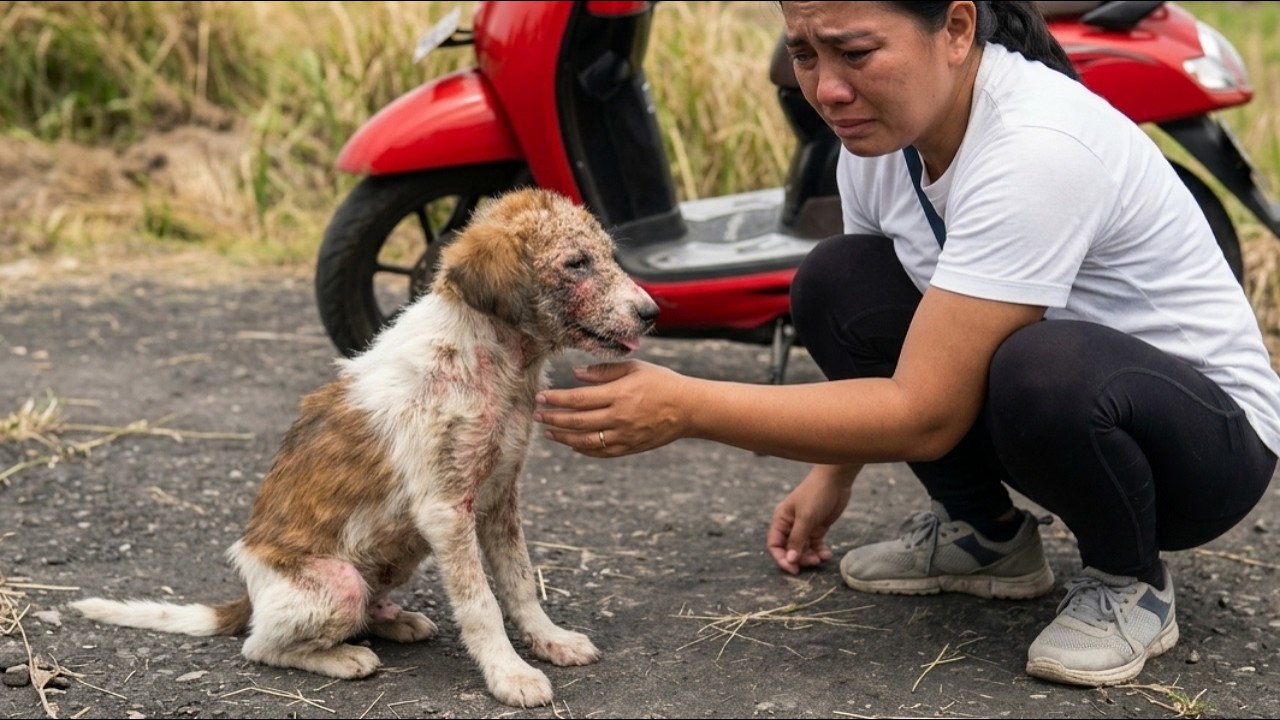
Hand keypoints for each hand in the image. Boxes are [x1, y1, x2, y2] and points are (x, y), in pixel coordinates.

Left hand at [535, 361, 690, 456]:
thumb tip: (576, 374)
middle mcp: (619, 417)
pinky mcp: (630, 447)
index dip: (556, 399)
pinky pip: (601, 452)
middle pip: (577, 421)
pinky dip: (584, 449)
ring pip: (585, 441)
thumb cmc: (661, 382)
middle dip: (553, 418)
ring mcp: (624, 435)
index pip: (578, 399)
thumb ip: (603, 371)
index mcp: (618, 394)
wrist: (689, 408)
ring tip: (549, 432)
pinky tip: (572, 444)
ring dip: (563, 437)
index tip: (540, 397)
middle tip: (537, 415)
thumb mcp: (634, 368)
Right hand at [766, 464, 857, 574]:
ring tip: (821, 558)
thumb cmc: (816, 493)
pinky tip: (827, 554)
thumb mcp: (806, 517)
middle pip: (789, 550)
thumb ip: (797, 539)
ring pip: (803, 549)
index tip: (793, 569)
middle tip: (812, 562)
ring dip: (810, 557)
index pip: (774, 545)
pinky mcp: (817, 528)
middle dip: (799, 559)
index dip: (781, 559)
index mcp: (781, 520)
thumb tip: (790, 560)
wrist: (836, 479)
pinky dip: (820, 552)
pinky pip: (815, 545)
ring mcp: (804, 527)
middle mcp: (790, 525)